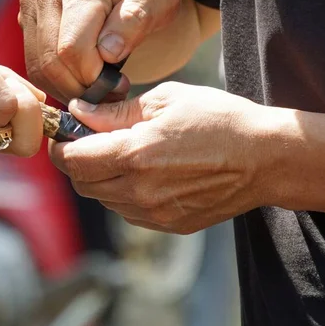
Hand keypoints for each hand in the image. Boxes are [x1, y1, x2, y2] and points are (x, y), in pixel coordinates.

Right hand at [18, 0, 180, 102]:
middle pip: (52, 63)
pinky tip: (82, 83)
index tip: (120, 84)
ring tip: (98, 91)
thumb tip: (108, 52)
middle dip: (82, 89)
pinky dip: (57, 84)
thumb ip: (137, 19)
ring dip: (68, 91)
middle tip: (110, 95)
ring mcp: (31, 7)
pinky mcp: (26, 22)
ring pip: (40, 70)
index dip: (94, 77)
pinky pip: (36, 68)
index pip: (72, 48)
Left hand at [49, 83, 269, 233]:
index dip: (59, 147)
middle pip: (82, 184)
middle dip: (76, 163)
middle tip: (87, 142)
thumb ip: (115, 113)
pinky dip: (123, 193)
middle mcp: (139, 192)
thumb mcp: (165, 100)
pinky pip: (129, 212)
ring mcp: (155, 214)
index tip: (61, 136)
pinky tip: (144, 173)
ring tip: (121, 155)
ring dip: (100, 179)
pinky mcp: (169, 225)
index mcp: (135, 156)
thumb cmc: (218, 119)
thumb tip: (78, 113)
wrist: (265, 158)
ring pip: (104, 200)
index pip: (72, 161)